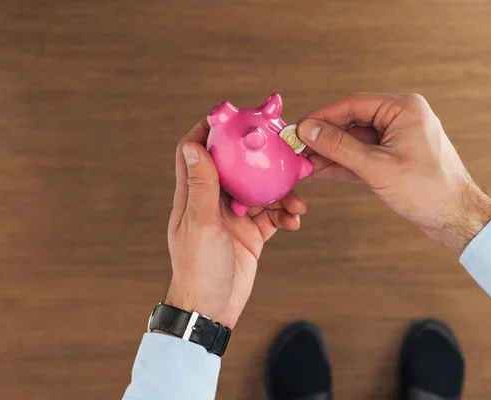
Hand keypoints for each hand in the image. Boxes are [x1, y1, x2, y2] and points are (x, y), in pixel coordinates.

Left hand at [166, 121, 306, 327]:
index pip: (195, 152)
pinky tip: (295, 221)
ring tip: (297, 203)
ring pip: (261, 191)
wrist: (212, 308)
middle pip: (236, 167)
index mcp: (193, 195)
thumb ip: (202, 187)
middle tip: (281, 149)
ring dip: (280, 193)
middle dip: (258, 157)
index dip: (209, 131)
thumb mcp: (201, 224)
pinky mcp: (251, 233)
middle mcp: (213, 201)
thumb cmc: (198, 268)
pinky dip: (284, 215)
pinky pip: (272, 216)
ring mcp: (234, 217)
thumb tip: (197, 146)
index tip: (233, 117)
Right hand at [298, 93, 490, 251]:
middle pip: (351, 121)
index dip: (322, 117)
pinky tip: (320, 170)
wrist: (456, 217)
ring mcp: (397, 138)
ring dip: (330, 152)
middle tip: (297, 148)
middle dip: (324, 136)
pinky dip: (343, 163)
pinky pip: (362, 154)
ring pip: (354, 140)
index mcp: (404, 109)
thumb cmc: (428, 190)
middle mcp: (401, 117)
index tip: (298, 129)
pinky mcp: (394, 157)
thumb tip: (308, 130)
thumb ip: (339, 146)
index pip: (352, 104)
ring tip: (304, 162)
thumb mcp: (376, 167)